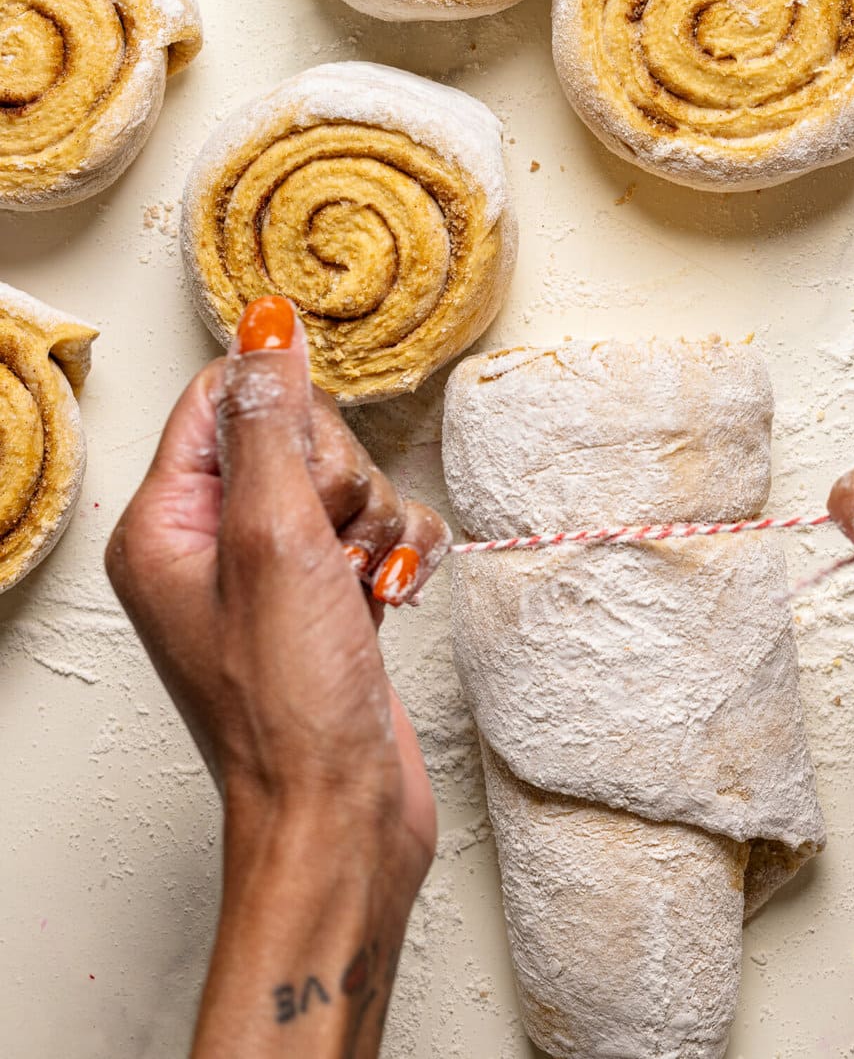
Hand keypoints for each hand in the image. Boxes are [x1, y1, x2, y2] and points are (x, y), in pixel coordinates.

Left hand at [106, 296, 449, 1056]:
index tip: (308, 477)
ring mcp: (274, 571)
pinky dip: (399, 552)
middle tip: (330, 548)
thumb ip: (270, 421)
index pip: (226, 398)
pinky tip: (390, 596)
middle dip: (340, 482)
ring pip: (348, 480)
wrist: (342, 815)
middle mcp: (212, 542)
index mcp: (167, 522)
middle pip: (298, 434)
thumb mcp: (274, 538)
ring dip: (375, 523)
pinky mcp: (329, 596)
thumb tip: (266, 326)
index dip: (287, 419)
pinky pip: (380, 525)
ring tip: (359, 585)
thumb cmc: (290, 706)